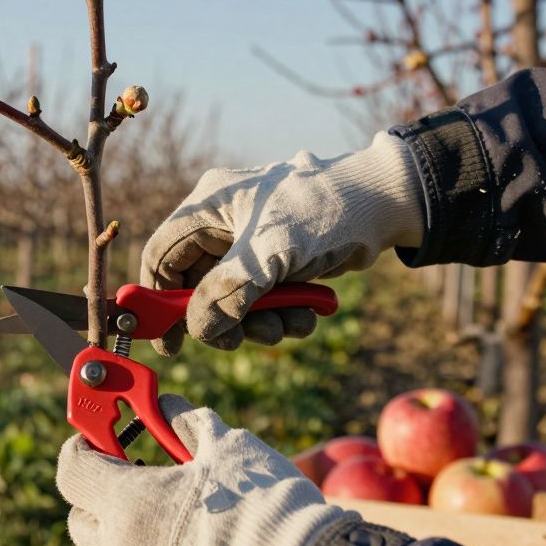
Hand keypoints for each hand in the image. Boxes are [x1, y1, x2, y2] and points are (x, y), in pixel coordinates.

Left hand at [56, 395, 351, 545]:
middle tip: (137, 477)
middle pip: (81, 519)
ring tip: (167, 522)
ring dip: (122, 537)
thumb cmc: (264, 508)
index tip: (103, 435)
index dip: (86, 445)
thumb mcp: (226, 449)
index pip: (72, 468)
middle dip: (100, 495)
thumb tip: (167, 406)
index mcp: (127, 505)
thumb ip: (187, 425)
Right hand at [141, 132, 423, 353]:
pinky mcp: (278, 258)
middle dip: (225, 317)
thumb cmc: (325, 211)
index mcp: (209, 207)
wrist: (386, 203)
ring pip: (234, 297)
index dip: (159, 300)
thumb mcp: (269, 255)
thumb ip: (226, 294)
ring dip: (260, 321)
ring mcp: (251, 242)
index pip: (162, 256)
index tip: (169, 343)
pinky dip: (282, 313)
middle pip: (199, 285)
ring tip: (291, 325)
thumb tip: (196, 330)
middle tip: (241, 341)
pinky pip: (264, 297)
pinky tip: (308, 314)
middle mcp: (224, 222)